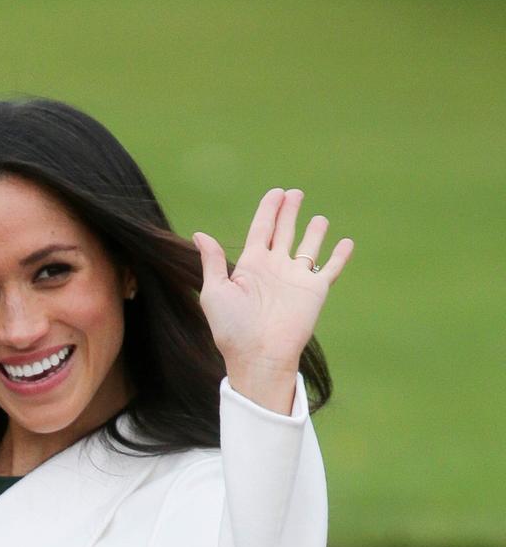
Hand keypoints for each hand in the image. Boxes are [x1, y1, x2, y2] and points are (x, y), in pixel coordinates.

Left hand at [194, 188, 352, 413]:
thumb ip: (213, 262)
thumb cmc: (232, 327)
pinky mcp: (315, 290)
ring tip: (319, 217)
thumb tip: (200, 234)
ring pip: (308, 247)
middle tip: (294, 192)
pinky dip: (339, 255)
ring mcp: (296, 278)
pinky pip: (330, 268)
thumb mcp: (215, 291)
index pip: (260, 229)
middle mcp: (274, 268)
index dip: (268, 210)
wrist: (258, 354)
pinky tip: (346, 242)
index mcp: (250, 265)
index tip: (275, 193)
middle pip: (283, 231)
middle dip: (289, 212)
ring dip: (314, 231)